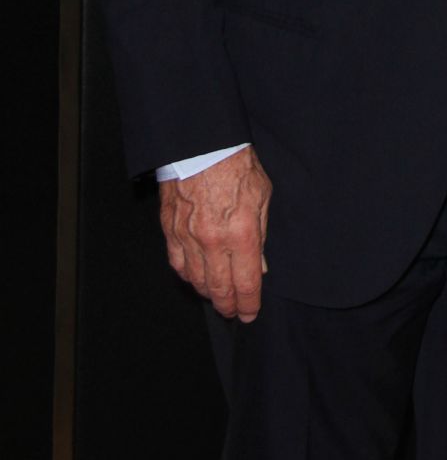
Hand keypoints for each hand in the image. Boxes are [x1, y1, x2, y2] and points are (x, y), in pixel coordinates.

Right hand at [159, 146, 271, 320]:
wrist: (203, 145)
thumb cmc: (237, 166)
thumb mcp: (262, 196)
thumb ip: (261, 234)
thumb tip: (259, 266)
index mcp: (241, 234)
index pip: (245, 283)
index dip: (248, 304)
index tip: (250, 313)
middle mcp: (213, 242)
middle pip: (219, 289)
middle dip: (228, 305)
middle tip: (233, 312)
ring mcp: (188, 238)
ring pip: (196, 281)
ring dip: (207, 293)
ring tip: (217, 296)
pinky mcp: (170, 230)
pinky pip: (177, 264)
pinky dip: (187, 275)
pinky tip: (194, 277)